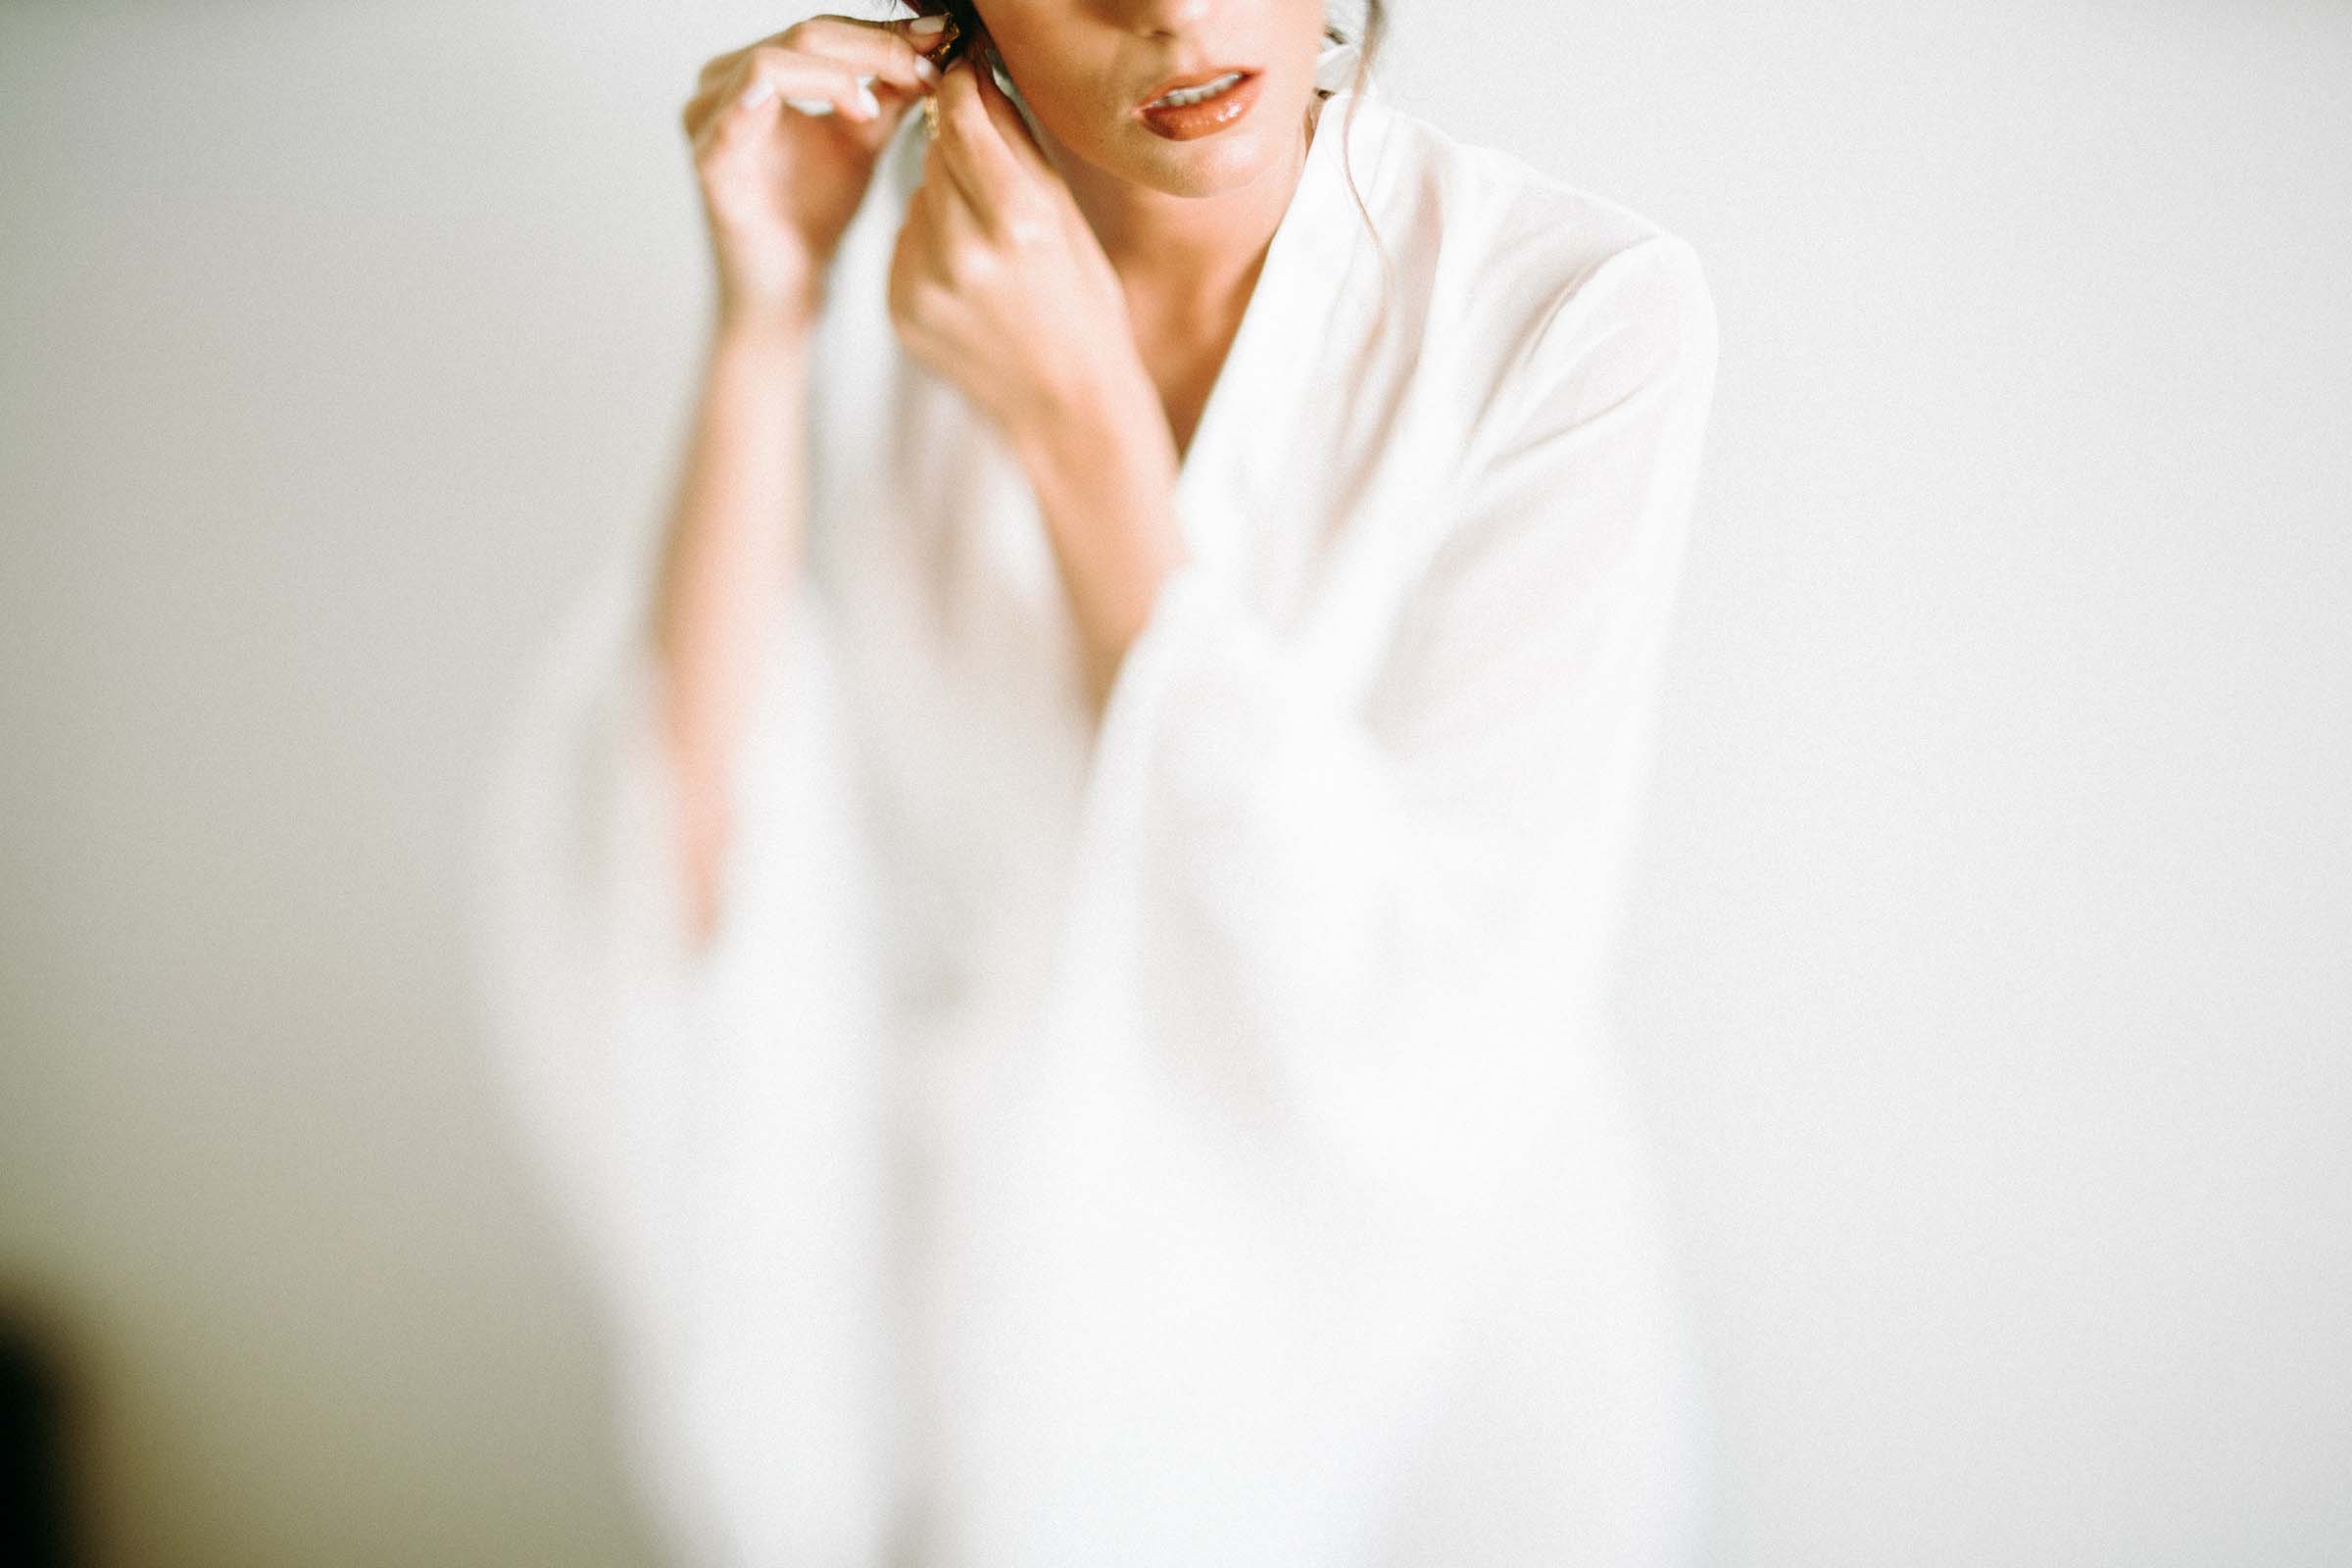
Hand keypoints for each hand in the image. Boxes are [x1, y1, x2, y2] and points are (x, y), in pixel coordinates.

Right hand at [680, 14, 949, 332]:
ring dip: (846, 70)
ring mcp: (708, 116)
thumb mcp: (861, 137)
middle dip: (874, 48)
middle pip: (803, 34)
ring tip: (887, 106)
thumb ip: (887, 91)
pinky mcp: (710, 156)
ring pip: (777, 56)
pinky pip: (749, 103)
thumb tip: (931, 44)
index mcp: (752, 71)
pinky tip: (859, 108)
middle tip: (926, 70)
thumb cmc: (815, 213)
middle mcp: (721, 81)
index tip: (940, 44)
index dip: (882, 35)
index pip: (821, 31)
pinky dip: (808, 92)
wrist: (788, 286)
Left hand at [884, 35, 1149, 442]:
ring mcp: (923, 283)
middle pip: (936, 154)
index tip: (965, 83)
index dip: (961, 90)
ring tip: (990, 253)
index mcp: (1017, 219)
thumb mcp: (1066, 217)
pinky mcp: (898, 307)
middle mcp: (963, 249)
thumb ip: (1016, 145)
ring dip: (945, 204)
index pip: (960, 116)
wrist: (1065, 402)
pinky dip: (930, 248)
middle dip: (961, 153)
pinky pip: (905, 244)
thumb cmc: (1081, 306)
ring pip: (918, 198)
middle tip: (996, 188)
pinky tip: (969, 283)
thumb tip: (977, 82)